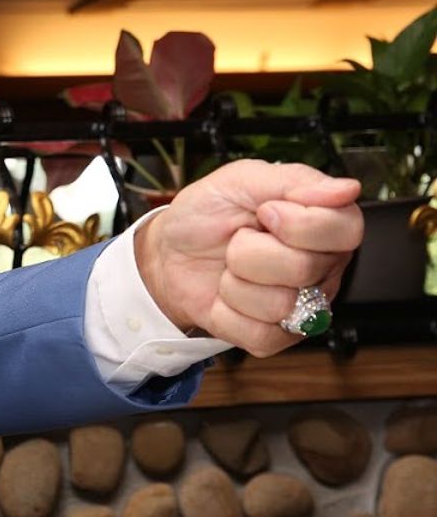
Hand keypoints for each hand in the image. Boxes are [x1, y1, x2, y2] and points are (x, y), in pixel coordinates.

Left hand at [135, 160, 363, 356]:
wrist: (169, 251)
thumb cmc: (208, 214)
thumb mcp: (243, 180)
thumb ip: (296, 179)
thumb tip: (347, 188)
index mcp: (326, 225)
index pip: (346, 231)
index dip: (298, 223)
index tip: (265, 212)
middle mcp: (322, 268)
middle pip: (304, 269)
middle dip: (250, 251)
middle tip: (240, 240)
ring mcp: (302, 306)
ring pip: (280, 305)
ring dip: (236, 283)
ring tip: (232, 269)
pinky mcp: (275, 337)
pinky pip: (260, 335)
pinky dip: (227, 314)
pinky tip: (227, 297)